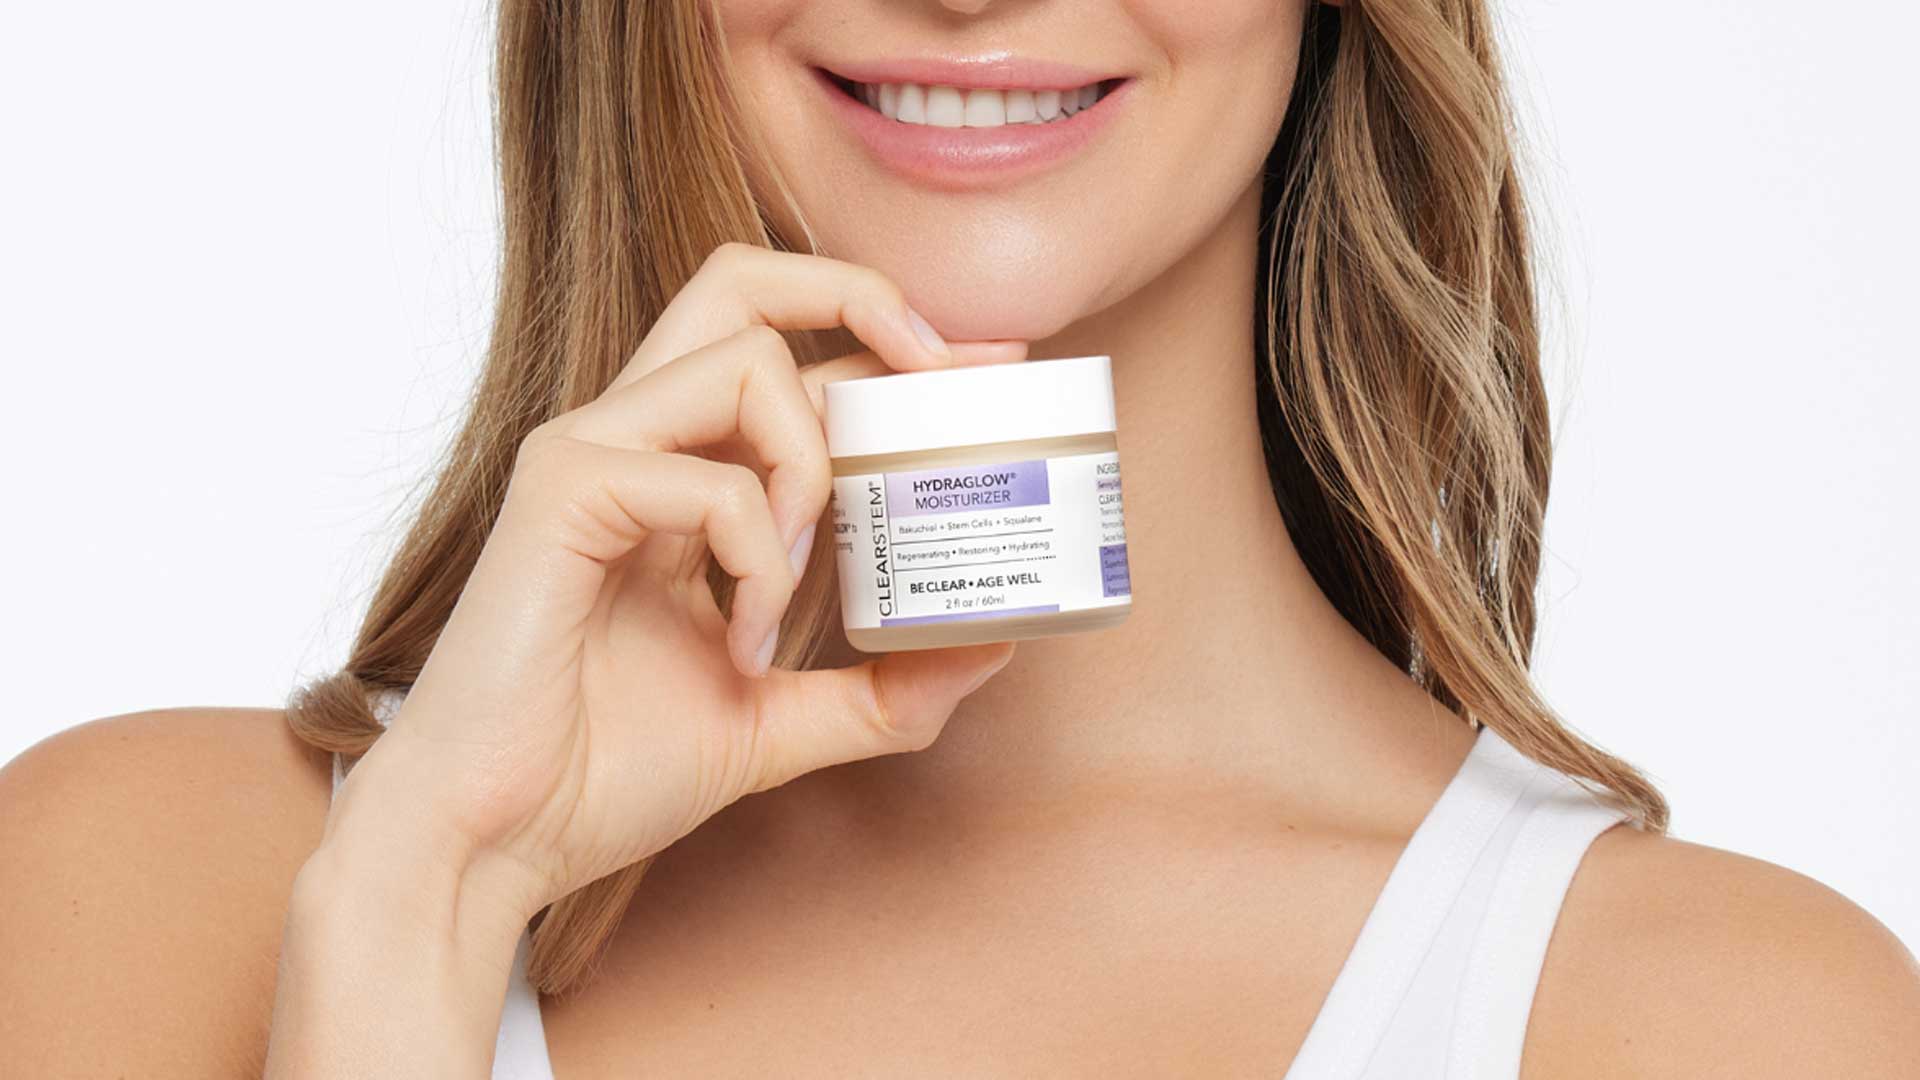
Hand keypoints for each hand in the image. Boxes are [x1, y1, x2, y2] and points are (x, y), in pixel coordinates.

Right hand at [330, 243, 1024, 919]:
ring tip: (802, 577)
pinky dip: (756, 555)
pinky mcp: (561, 493)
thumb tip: (995, 647)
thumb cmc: (603, 772)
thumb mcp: (778, 723)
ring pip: (745, 357)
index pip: (795, 353)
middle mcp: (633, 436)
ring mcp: (591, 454)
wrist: (493, 839)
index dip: (896, 339)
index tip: (995, 372)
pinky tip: (743, 640)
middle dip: (867, 299)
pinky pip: (708, 477)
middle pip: (745, 278)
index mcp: (679, 471)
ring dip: (814, 465)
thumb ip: (881, 690)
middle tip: (948, 379)